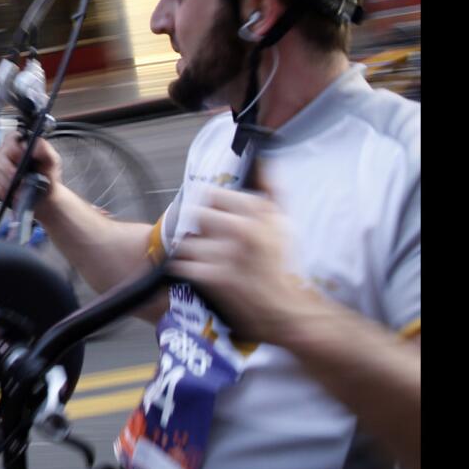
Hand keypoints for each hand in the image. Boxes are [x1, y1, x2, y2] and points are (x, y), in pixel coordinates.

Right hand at [0, 131, 61, 205]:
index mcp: (20, 144)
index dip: (13, 148)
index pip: (10, 138)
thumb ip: (46, 150)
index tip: (20, 158)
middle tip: (18, 176)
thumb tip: (36, 144)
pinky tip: (11, 191)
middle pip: (0, 155)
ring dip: (7, 180)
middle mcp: (7, 153)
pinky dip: (1, 189)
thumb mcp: (52, 161)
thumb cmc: (47, 176)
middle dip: (9, 169)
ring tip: (18, 186)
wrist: (44, 196)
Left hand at [167, 187, 313, 345]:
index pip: (210, 193)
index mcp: (257, 211)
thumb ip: (272, 189)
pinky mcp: (215, 277)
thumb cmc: (282, 266)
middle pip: (195, 215)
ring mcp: (227, 253)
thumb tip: (263, 158)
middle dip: (199, 229)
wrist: (285, 309)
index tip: (213, 218)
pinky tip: (205, 275)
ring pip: (187, 242)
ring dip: (193, 252)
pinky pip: (184, 266)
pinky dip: (189, 271)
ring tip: (211, 261)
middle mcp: (242, 228)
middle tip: (211, 241)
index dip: (208, 206)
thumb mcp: (283, 222)